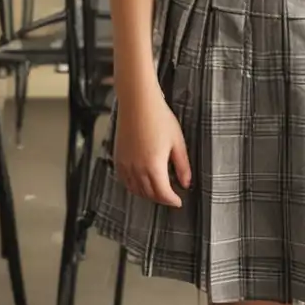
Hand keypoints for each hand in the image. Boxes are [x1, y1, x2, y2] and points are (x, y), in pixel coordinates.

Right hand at [115, 86, 191, 207]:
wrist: (138, 102)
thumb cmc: (158, 117)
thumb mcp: (178, 142)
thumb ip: (182, 166)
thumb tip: (186, 182)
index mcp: (154, 166)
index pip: (163, 194)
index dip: (172, 201)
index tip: (178, 201)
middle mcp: (137, 168)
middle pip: (149, 194)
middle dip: (161, 198)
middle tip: (170, 197)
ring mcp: (125, 164)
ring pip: (135, 189)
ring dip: (147, 194)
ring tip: (157, 191)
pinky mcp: (118, 157)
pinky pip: (124, 180)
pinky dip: (132, 186)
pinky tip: (139, 182)